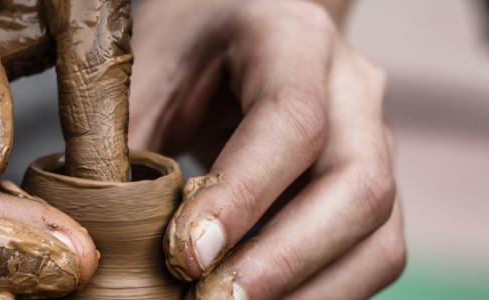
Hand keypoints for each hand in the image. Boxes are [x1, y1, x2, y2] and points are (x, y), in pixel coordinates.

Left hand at [127, 0, 403, 297]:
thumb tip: (108, 243)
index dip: (244, 196)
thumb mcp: (143, 79)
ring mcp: (376, 142)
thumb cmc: (182, 57)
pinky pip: (370, 258)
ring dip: (309, 293)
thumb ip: (127, 152)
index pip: (292, 122)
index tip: (186, 256)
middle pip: (359, 186)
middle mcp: (353, 87)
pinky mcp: (374, 193)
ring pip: (381, 236)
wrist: (232, 37)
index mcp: (292, 37)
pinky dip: (316, 294)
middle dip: (285, 261)